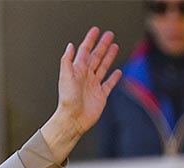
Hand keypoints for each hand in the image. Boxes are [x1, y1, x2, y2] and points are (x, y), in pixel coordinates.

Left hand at [41, 28, 121, 160]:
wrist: (73, 120)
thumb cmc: (68, 100)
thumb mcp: (66, 77)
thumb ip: (67, 61)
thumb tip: (70, 45)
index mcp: (77, 71)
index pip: (85, 51)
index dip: (90, 40)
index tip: (95, 30)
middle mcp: (86, 77)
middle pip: (96, 57)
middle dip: (102, 45)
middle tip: (109, 34)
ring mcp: (94, 86)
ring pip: (103, 67)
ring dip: (109, 57)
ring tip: (115, 47)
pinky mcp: (101, 96)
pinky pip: (109, 84)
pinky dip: (114, 77)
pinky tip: (118, 71)